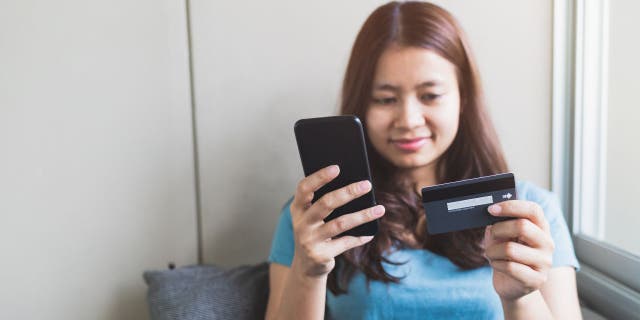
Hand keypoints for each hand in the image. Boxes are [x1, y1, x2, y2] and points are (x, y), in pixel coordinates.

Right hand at [289, 165, 384, 279]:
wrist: (306, 266)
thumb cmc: (314, 232)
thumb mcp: (312, 217)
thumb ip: (324, 202)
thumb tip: (355, 186)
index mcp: (298, 209)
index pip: (304, 188)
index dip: (319, 177)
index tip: (337, 168)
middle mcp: (301, 223)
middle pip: (326, 203)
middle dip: (348, 192)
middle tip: (367, 185)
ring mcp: (309, 240)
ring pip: (340, 224)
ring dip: (362, 215)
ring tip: (380, 209)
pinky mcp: (320, 255)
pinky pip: (345, 243)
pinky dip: (359, 237)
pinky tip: (370, 233)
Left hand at [483, 200, 554, 301]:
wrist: (513, 286)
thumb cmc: (506, 256)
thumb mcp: (502, 237)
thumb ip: (499, 224)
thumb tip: (491, 212)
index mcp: (541, 228)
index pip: (533, 210)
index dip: (511, 206)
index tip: (491, 209)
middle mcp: (547, 243)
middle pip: (522, 226)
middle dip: (498, 229)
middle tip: (491, 234)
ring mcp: (544, 262)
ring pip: (510, 249)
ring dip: (492, 250)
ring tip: (491, 253)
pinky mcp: (537, 280)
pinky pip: (510, 267)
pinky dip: (496, 264)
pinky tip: (496, 264)